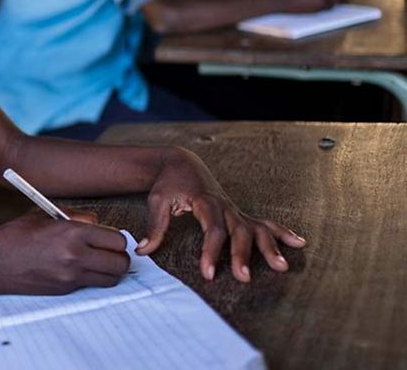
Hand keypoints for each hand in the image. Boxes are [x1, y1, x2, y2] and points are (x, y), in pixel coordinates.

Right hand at [0, 211, 129, 294]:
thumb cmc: (17, 234)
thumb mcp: (47, 215)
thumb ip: (77, 218)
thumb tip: (99, 224)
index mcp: (72, 233)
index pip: (116, 240)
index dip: (117, 239)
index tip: (111, 238)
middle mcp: (75, 256)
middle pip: (120, 262)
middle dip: (119, 257)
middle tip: (111, 252)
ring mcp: (71, 276)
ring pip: (111, 278)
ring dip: (110, 270)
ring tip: (99, 262)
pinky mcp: (65, 289)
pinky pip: (92, 285)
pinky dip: (93, 278)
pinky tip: (79, 268)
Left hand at [136, 147, 306, 282]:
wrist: (181, 163)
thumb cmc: (168, 183)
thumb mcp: (157, 201)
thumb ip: (154, 226)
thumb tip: (142, 250)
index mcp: (205, 201)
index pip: (212, 229)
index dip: (212, 252)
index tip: (208, 273)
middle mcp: (224, 205)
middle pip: (238, 231)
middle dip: (243, 255)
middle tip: (244, 278)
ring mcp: (234, 209)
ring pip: (256, 227)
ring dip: (270, 246)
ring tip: (282, 267)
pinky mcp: (239, 213)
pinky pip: (263, 222)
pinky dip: (282, 232)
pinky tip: (299, 243)